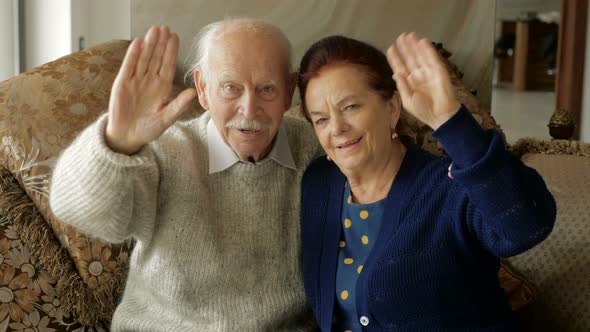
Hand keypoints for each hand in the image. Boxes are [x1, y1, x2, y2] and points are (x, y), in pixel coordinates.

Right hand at [106, 25, 196, 154]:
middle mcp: (150, 81)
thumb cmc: (149, 129)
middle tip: (165, 28)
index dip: (171, 52)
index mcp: (162, 88)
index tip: (175, 37)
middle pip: (156, 58)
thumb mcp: (166, 118)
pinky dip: (133, 55)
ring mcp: (136, 81)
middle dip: (161, 43)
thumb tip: (193, 92)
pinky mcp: (122, 84)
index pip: (168, 65)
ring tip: (154, 30)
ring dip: (149, 45)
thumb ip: (178, 105)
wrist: (128, 137)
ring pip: (143, 59)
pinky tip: (138, 43)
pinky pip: (129, 66)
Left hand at [386, 32, 460, 129]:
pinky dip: (428, 50)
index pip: (400, 67)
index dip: (395, 58)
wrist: (440, 117)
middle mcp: (418, 75)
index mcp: (409, 82)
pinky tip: (423, 41)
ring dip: (415, 46)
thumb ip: (402, 86)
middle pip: (410, 59)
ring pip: (420, 56)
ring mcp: (428, 72)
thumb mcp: (408, 100)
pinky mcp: (439, 72)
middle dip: (405, 48)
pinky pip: (432, 59)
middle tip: (400, 36)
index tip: (390, 48)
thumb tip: (395, 73)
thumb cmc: (423, 111)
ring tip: (410, 35)